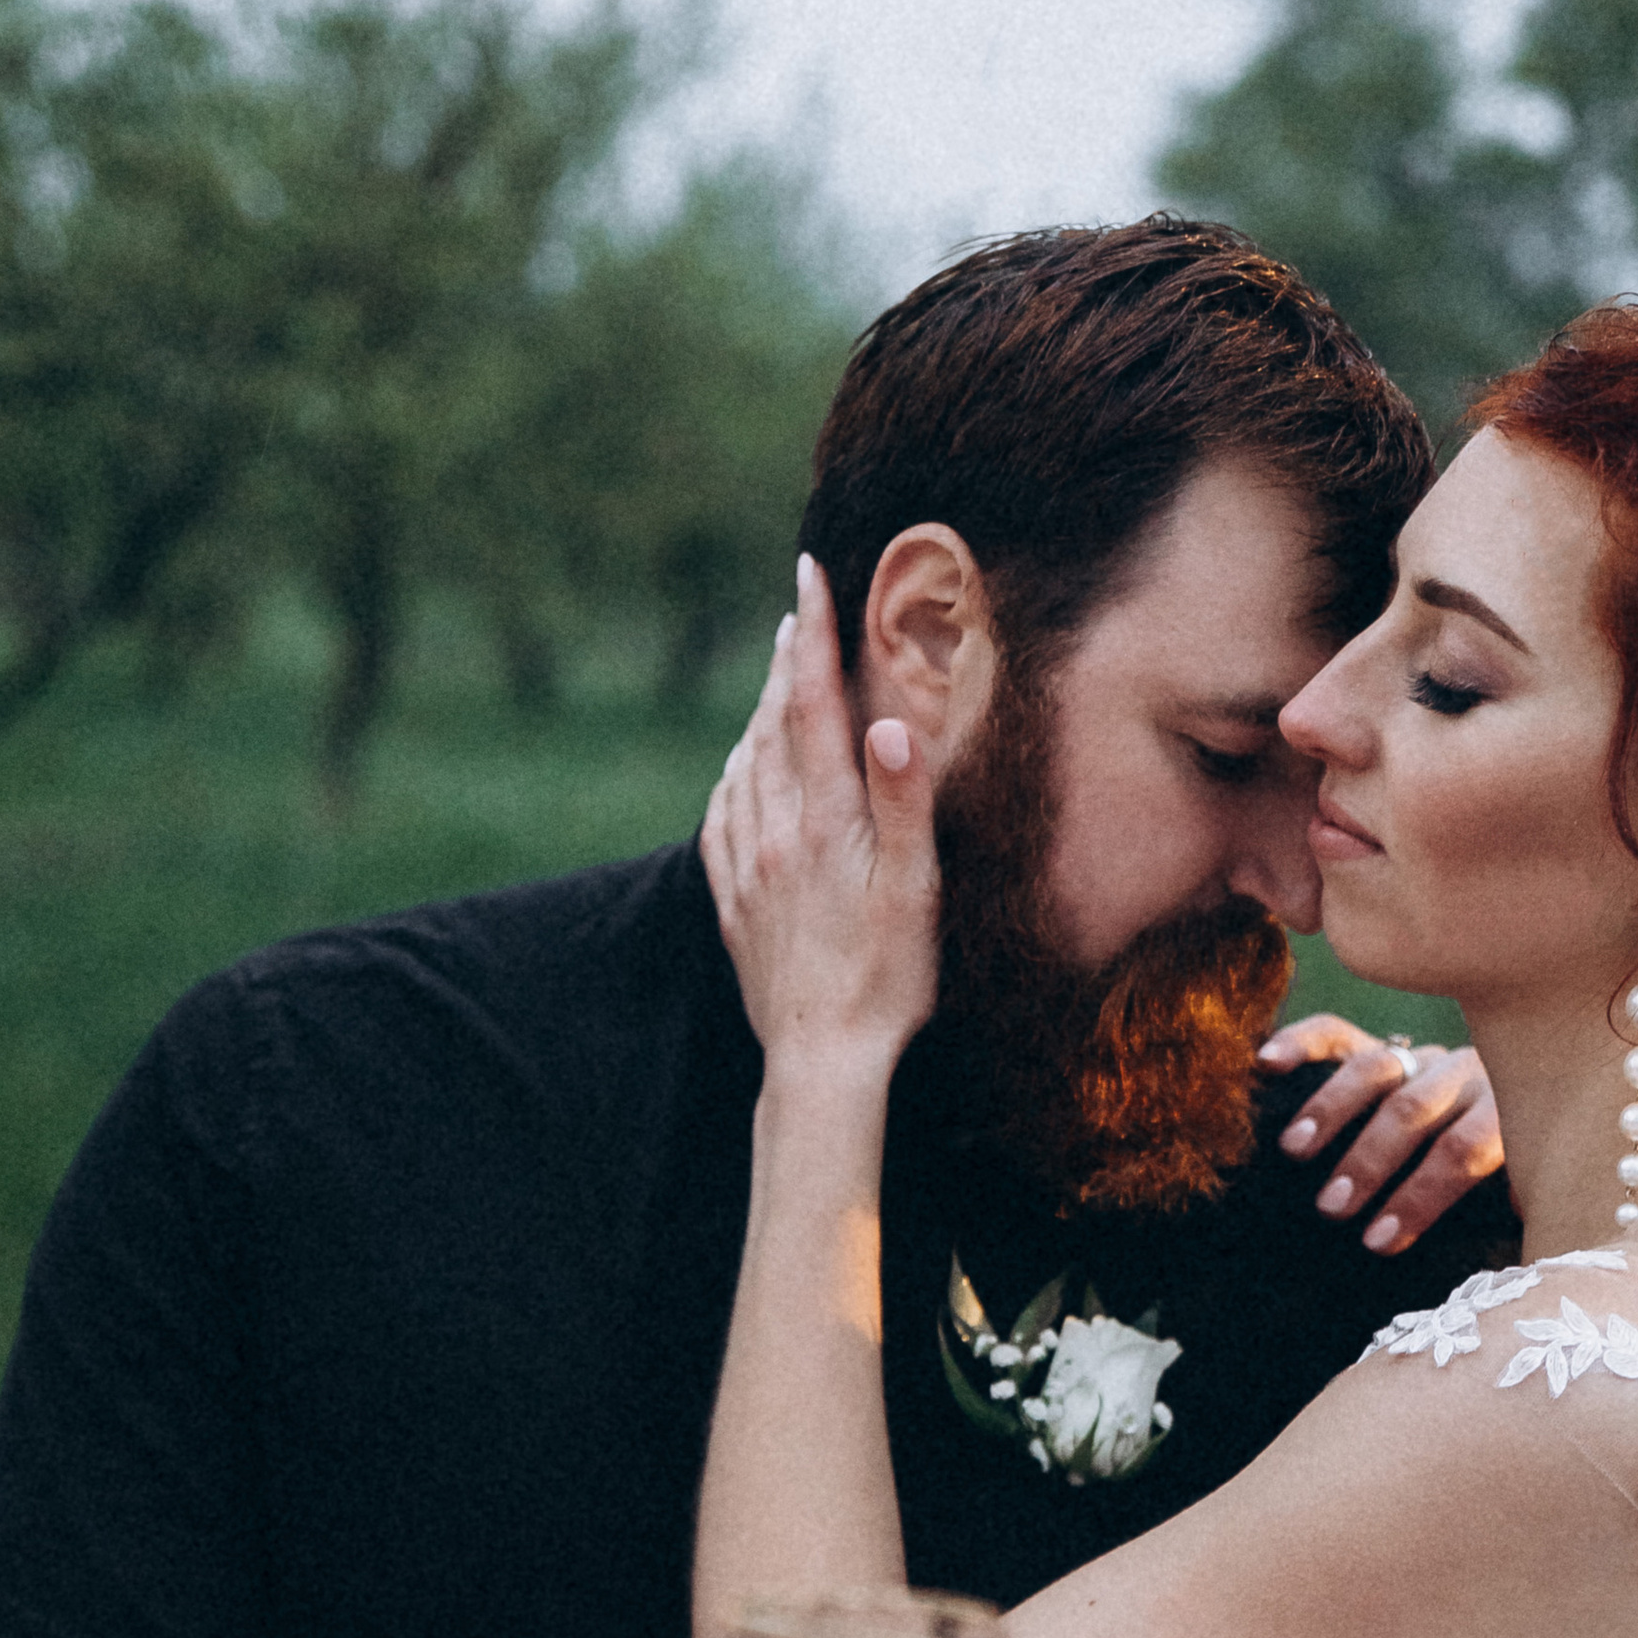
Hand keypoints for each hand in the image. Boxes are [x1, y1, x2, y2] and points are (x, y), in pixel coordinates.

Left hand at [702, 556, 940, 1079]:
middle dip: (785, 659)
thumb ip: (902, 803)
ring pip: (744, 764)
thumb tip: (888, 725)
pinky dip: (735, 771)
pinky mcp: (733, 899)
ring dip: (760, 710)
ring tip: (776, 674)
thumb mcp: (914, 892)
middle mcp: (774, 833)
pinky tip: (743, 767)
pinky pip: (722, 813)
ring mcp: (746, 867)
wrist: (821, 1062)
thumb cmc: (888, 981)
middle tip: (797, 608)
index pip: (809, 705)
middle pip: (771, 723)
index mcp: (823, 821)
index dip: (810, 635)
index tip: (807, 575)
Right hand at [1257, 1015, 1504, 1255]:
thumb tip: (1513, 1210)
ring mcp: (1420, 1056)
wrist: (1523, 1116)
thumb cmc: (1505, 1185)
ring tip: (1294, 1150)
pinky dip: (1301, 1043)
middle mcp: (1465, 1074)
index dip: (1421, 1195)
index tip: (1379, 1240)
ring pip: (1375, 1068)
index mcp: (1506, 1113)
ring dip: (1331, 1110)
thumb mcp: (1524, 1193)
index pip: (1463, 1149)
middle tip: (1330, 1207)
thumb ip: (1521, 1203)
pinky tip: (1268, 1061)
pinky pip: (1338, 1035)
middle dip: (1369, 1161)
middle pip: (1412, 1109)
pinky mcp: (1381, 1047)